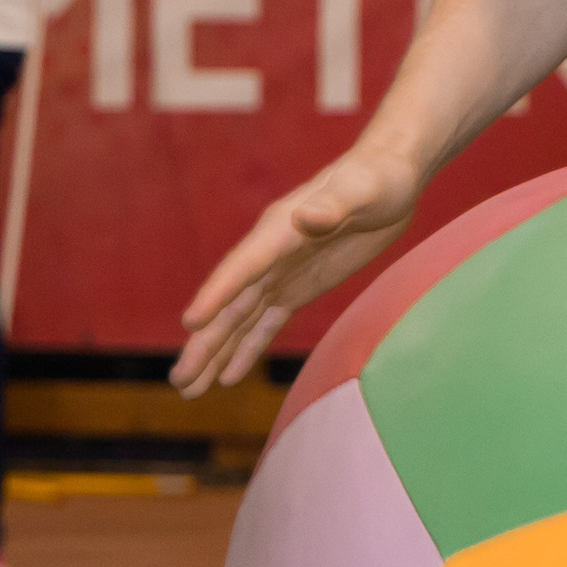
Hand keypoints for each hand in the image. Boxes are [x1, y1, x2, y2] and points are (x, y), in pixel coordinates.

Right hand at [171, 144, 424, 396]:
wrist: (387, 177)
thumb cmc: (376, 178)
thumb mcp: (361, 190)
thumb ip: (333, 205)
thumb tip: (307, 217)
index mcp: (278, 230)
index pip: (243, 267)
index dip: (218, 293)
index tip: (191, 322)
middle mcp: (269, 254)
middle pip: (230, 305)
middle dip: (205, 342)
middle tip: (179, 380)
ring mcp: (280, 273)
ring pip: (239, 320)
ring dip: (215, 353)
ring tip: (188, 389)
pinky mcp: (297, 288)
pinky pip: (266, 323)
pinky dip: (247, 349)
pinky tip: (228, 377)